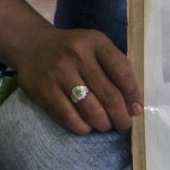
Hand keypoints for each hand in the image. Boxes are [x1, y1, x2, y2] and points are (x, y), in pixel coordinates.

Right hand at [13, 26, 142, 135]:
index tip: (136, 109)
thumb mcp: (95, 46)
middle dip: (120, 116)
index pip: (121, 70)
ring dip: (103, 123)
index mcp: (96, 42)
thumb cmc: (73, 49)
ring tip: (105, 125)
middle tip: (123, 125)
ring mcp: (60, 73)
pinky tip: (86, 127)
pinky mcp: (45, 89)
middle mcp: (78, 55)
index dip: (133, 94)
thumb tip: (134, 104)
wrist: (32, 45)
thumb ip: (114, 68)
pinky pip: (68, 116)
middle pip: (109, 95)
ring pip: (90, 109)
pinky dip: (82, 127)